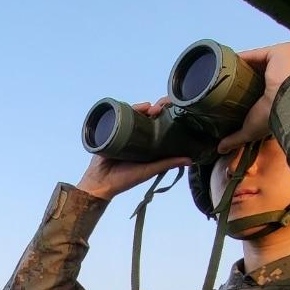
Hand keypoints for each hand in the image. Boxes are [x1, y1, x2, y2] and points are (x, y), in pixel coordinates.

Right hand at [75, 99, 190, 200]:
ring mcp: (122, 132)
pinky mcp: (111, 130)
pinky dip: (126, 110)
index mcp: (146, 144)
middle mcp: (135, 136)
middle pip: (146, 117)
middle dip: (155, 109)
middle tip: (161, 107)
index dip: (165, 117)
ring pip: (133, 115)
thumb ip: (167, 164)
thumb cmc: (125, 179)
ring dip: (142, 108)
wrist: (100, 182)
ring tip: (150, 108)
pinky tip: (135, 108)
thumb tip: (190, 160)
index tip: (173, 111)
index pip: (157, 126)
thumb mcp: (149, 170)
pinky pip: (118, 117)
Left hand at [216, 42, 289, 152]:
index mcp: (277, 95)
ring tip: (218, 70)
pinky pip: (255, 53)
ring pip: (254, 63)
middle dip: (238, 78)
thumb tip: (220, 149)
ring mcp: (281, 63)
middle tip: (219, 82)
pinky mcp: (278, 51)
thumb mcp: (251, 130)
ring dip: (237, 66)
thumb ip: (235, 139)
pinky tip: (224, 61)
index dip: (241, 93)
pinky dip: (240, 57)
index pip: (257, 91)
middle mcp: (281, 77)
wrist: (289, 99)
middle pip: (254, 75)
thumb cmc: (275, 116)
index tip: (225, 96)